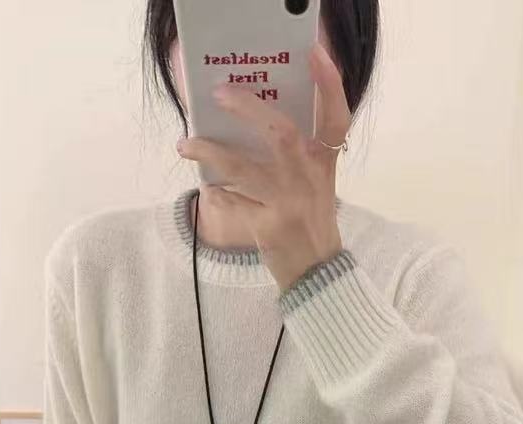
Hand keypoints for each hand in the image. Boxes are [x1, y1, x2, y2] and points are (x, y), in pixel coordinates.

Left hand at [176, 42, 348, 290]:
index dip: (329, 84)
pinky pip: (232, 202)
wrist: (316, 272)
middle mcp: (308, 179)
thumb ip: (299, 153)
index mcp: (324, 164)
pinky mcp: (268, 227)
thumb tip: (253, 116)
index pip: (336, 118)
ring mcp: (288, 204)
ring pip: (244, 169)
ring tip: (186, 144)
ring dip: (210, 152)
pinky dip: (216, 194)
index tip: (314, 52)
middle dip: (249, 108)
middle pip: (281, 133)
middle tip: (220, 93)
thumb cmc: (311, 221)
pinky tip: (207, 189)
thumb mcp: (317, 183)